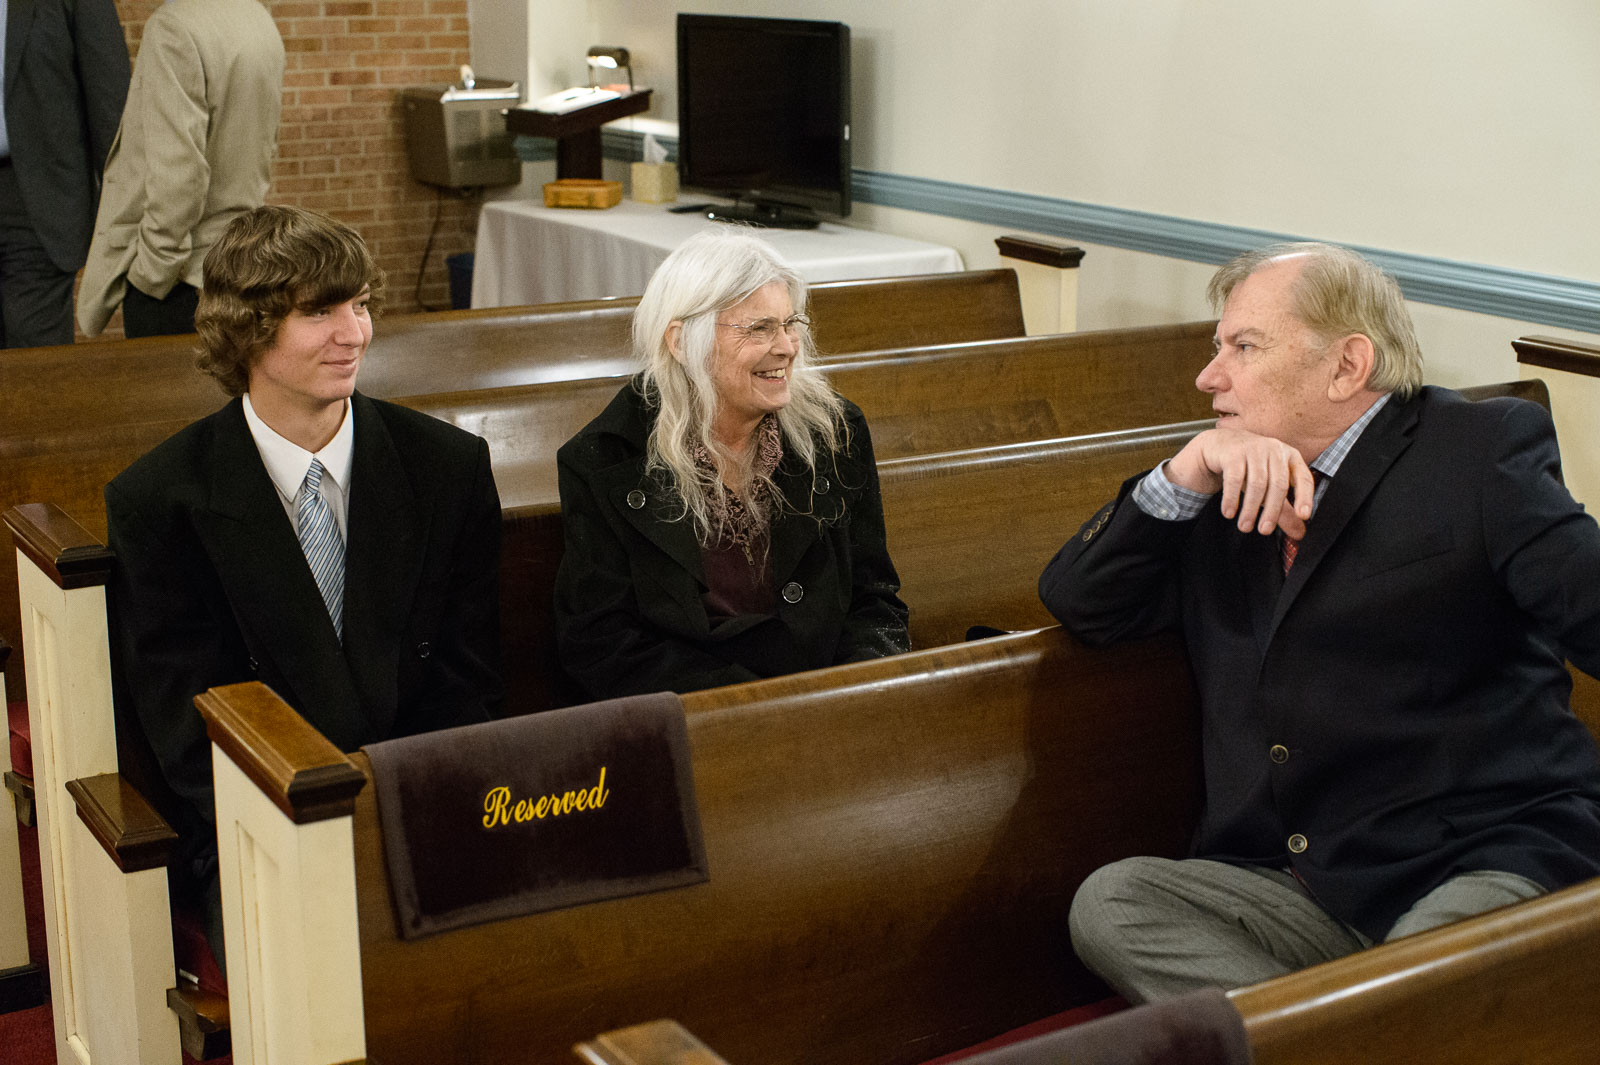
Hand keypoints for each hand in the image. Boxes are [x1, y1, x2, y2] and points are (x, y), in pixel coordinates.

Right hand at [1166, 427, 1315, 537]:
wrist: (1219, 444)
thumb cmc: (1249, 467)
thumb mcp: (1269, 486)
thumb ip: (1284, 509)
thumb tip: (1299, 533)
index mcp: (1290, 456)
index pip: (1303, 478)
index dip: (1304, 497)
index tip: (1303, 516)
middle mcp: (1274, 449)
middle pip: (1278, 484)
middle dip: (1271, 511)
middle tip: (1264, 530)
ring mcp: (1253, 448)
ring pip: (1256, 483)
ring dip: (1250, 509)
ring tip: (1245, 526)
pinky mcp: (1232, 452)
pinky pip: (1234, 479)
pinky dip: (1231, 499)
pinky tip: (1229, 512)